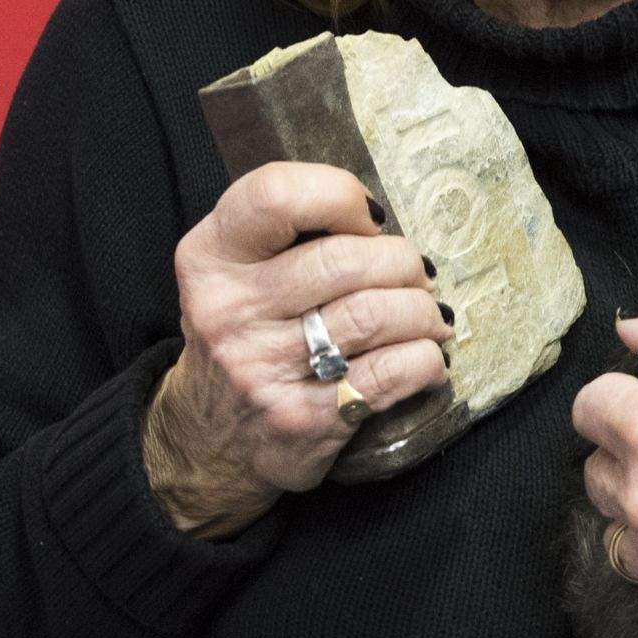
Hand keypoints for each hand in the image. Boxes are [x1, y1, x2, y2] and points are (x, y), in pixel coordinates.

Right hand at [143, 162, 453, 536]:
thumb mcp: (236, 275)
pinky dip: (426, 358)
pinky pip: (393, 371)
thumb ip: (290, 235)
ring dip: (422, 310)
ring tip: (428, 316)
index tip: (368, 219)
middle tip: (415, 275)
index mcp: (210, 258)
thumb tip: (380, 223)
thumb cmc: (244, 340)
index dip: (340, 195)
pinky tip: (426, 358)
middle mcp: (228, 310)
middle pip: (345, 259)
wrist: (210, 443)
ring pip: (376, 313)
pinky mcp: (303, 419)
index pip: (276, 195)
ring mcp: (262, 368)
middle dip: (402, 261)